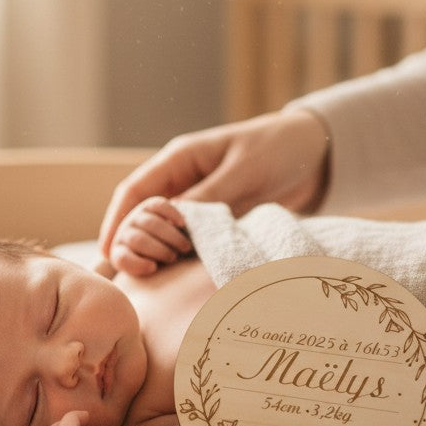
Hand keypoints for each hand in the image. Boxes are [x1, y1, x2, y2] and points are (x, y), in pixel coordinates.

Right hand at [98, 107, 330, 257]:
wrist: (316, 153)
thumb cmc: (278, 149)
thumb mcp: (244, 171)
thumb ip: (210, 196)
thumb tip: (175, 222)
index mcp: (182, 158)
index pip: (135, 189)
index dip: (116, 220)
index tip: (108, 250)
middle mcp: (183, 180)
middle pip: (140, 213)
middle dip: (131, 240)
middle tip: (137, 269)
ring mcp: (198, 200)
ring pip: (161, 230)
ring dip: (153, 251)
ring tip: (149, 275)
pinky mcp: (216, 218)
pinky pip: (187, 239)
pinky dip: (177, 256)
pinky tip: (171, 276)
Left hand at [109, 195, 191, 275]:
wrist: (169, 245)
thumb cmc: (161, 266)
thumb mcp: (152, 274)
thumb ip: (147, 274)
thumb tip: (151, 281)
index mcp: (119, 254)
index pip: (122, 258)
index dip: (137, 264)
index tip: (154, 268)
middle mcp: (124, 234)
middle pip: (138, 240)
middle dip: (159, 250)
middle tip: (174, 258)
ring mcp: (135, 217)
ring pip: (150, 223)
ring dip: (170, 236)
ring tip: (184, 247)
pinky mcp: (149, 205)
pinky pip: (159, 206)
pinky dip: (172, 214)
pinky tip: (182, 224)